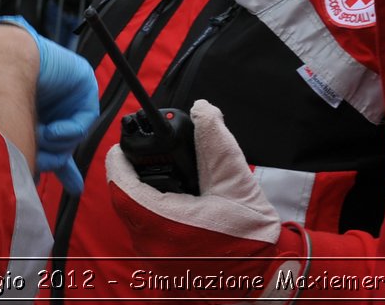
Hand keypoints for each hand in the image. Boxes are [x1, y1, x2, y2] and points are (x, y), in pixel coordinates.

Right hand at [0, 16, 97, 193]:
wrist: (0, 63)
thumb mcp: (15, 133)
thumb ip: (29, 156)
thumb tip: (39, 184)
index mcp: (38, 119)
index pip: (58, 149)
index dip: (65, 170)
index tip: (74, 188)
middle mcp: (55, 109)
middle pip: (66, 145)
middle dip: (54, 158)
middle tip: (39, 163)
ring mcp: (70, 96)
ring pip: (73, 137)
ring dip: (56, 145)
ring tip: (37, 140)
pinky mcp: (83, 83)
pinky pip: (84, 119)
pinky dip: (67, 131)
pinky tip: (50, 132)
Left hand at [108, 100, 308, 285]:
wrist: (265, 275)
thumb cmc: (252, 235)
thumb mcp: (235, 180)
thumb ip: (215, 141)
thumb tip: (201, 110)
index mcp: (166, 225)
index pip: (123, 188)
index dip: (120, 162)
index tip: (123, 145)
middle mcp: (153, 246)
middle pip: (126, 201)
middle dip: (134, 175)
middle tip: (148, 153)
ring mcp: (156, 260)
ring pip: (134, 217)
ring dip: (143, 193)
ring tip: (165, 174)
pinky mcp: (162, 266)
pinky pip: (145, 232)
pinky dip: (152, 212)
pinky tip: (175, 200)